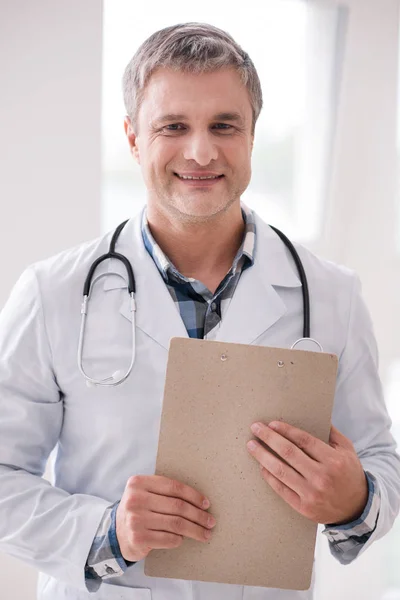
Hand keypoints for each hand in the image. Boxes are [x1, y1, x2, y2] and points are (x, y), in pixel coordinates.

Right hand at [116, 475, 215, 562]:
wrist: (116, 535)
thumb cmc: (138, 511)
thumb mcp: (145, 494)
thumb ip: (163, 491)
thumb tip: (199, 500)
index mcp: (138, 482)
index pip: (173, 487)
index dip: (193, 495)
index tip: (206, 504)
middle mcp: (135, 499)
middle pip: (177, 506)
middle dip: (198, 515)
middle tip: (211, 521)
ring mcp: (136, 519)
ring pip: (176, 524)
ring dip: (195, 530)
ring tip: (205, 533)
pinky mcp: (138, 538)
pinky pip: (169, 538)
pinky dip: (179, 539)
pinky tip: (184, 539)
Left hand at [247, 421, 367, 524]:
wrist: (357, 508)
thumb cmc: (349, 474)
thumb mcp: (347, 450)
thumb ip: (332, 433)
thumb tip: (315, 416)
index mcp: (333, 460)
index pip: (304, 440)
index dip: (286, 430)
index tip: (272, 424)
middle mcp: (322, 477)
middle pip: (288, 453)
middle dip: (269, 438)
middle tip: (255, 428)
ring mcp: (311, 494)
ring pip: (280, 471)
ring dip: (262, 456)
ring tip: (251, 445)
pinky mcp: (303, 507)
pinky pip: (281, 489)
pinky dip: (269, 476)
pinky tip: (261, 466)